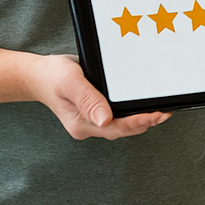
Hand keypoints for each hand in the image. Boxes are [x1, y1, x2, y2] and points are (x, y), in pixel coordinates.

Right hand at [27, 54, 169, 140]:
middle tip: (165, 112)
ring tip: (160, 111)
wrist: (38, 75)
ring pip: (122, 125)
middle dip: (145, 122)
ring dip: (141, 119)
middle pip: (122, 129)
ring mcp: (92, 120)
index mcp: (82, 124)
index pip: (116, 128)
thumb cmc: (52, 76)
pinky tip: (143, 106)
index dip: (138, 122)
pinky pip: (118, 116)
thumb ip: (87, 99)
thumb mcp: (69, 82)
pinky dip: (132, 112)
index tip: (156, 115)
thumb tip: (104, 119)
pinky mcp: (96, 112)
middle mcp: (88, 126)